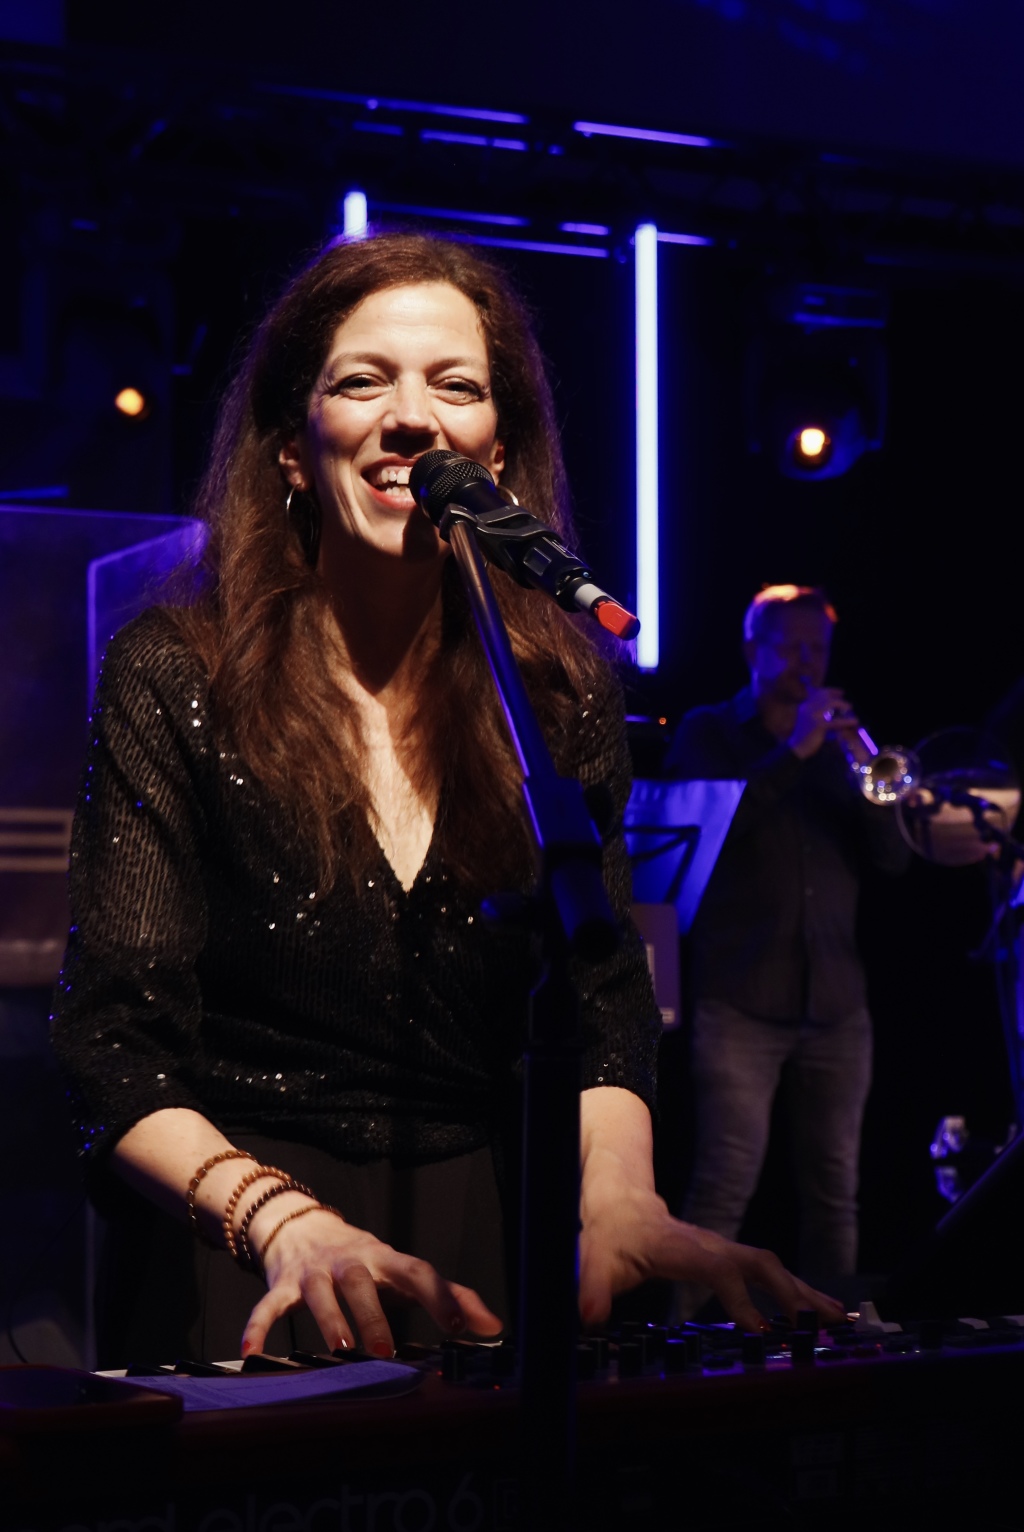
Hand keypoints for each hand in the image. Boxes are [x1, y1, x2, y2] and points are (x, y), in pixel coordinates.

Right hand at [241, 1203, 502, 1357]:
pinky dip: (258, 1326)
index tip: (460, 1325)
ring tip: (340, 1350)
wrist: (301, 1222)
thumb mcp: (402, 1270)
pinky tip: (252, 1354)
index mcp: (385, 1259)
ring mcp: (314, 1272)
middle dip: (374, 1315)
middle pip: (362, 1283)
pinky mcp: (283, 1284)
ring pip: (320, 1294)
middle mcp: (351, 1262)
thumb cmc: (364, 1258)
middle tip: (387, 1350)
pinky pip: (268, 1305)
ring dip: (330, 1320)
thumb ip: (448, 1294)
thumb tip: (494, 1324)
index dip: (439, 1296)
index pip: (417, 1271)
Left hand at [578, 1180, 845, 1333]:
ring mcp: (725, 1250)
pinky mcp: (730, 1259)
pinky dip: (797, 1292)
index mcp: (686, 1249)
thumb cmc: (611, 1234)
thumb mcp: (596, 1259)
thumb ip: (593, 1286)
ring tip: (838, 1320)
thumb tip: (587, 1314)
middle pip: (762, 1265)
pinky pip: (770, 1274)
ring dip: (805, 1293)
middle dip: (794, 1294)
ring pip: (774, 1268)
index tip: (761, 1332)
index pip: (722, 1272)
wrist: (619, 1206)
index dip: (741, 1299)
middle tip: (823, 1326)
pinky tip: (816, 1311)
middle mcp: (714, 1246)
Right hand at [790, 687, 858, 760]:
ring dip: (843, 704)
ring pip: (831, 703)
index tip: (841, 692)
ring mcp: (813, 715)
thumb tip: (833, 709)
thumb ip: (817, 712)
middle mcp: (808, 707)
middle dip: (838, 697)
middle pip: (825, 695)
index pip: (819, 692)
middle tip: (847, 703)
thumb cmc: (804, 736)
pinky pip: (836, 721)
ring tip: (850, 708)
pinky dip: (847, 721)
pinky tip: (854, 721)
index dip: (831, 691)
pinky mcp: (819, 725)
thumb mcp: (809, 720)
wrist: (797, 748)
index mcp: (805, 706)